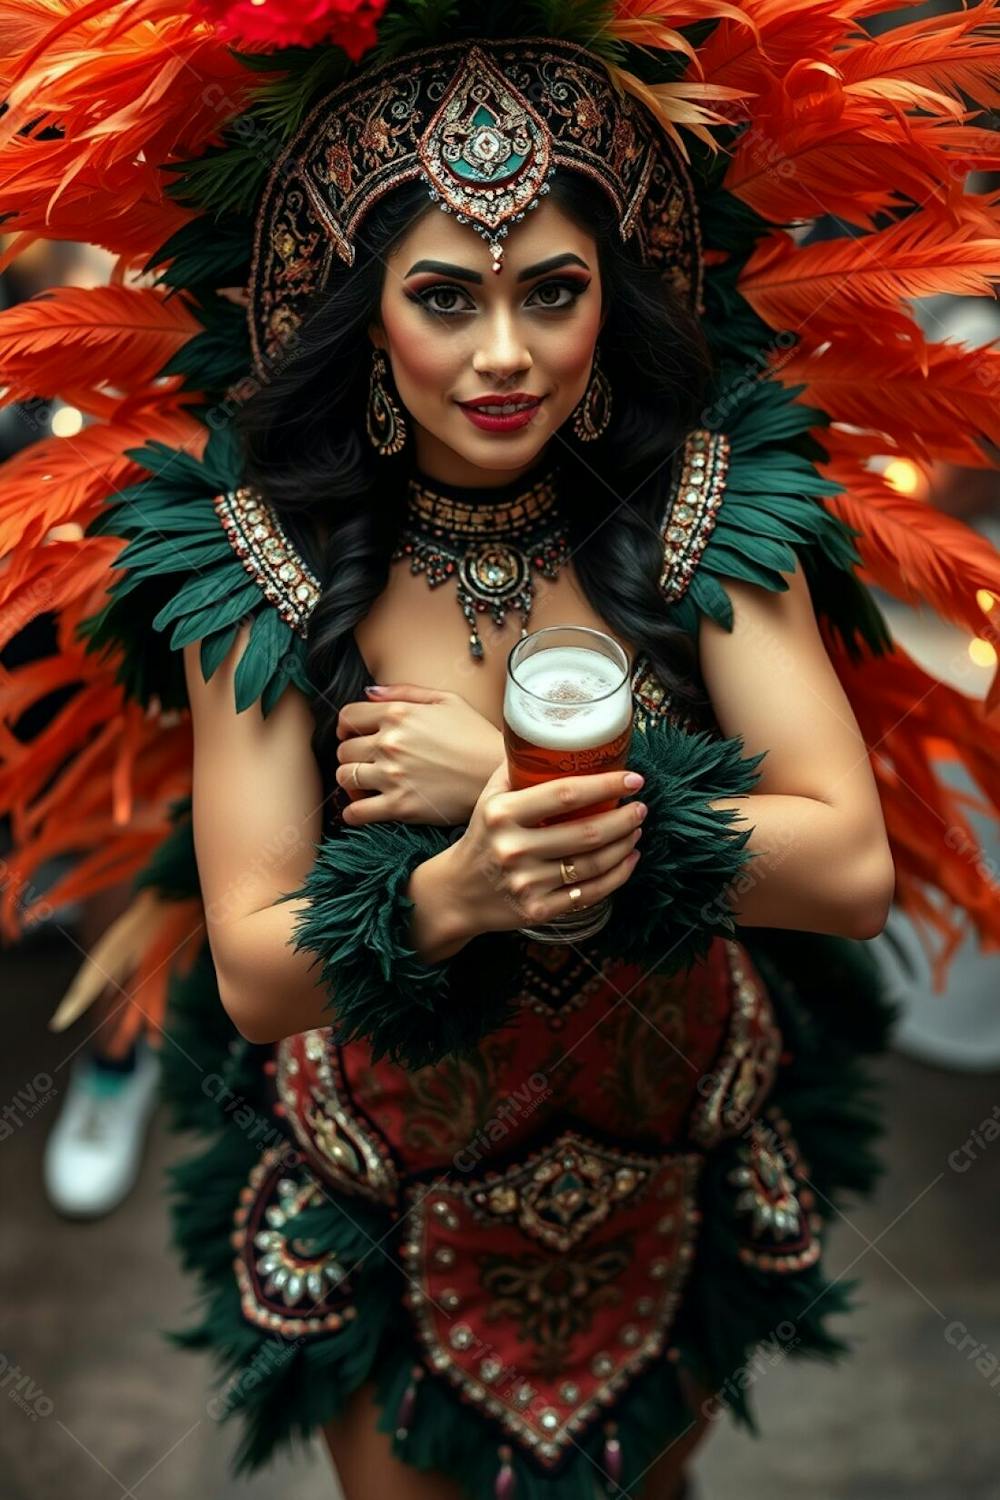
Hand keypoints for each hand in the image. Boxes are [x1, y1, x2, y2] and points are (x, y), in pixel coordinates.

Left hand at [334, 683, 504, 826]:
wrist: (500, 774)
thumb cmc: (477, 736)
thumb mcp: (447, 700)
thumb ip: (405, 692)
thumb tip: (369, 691)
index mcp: (398, 714)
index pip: (348, 717)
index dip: (346, 727)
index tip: (352, 736)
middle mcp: (390, 742)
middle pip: (343, 750)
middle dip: (351, 756)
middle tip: (365, 764)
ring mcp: (392, 775)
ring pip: (345, 778)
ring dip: (351, 783)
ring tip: (366, 786)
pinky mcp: (399, 806)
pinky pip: (356, 812)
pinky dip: (353, 812)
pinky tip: (363, 809)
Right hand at [445, 762, 646, 936]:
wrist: (458, 892)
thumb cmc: (482, 837)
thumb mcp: (489, 799)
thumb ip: (517, 771)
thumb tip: (553, 740)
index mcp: (503, 814)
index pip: (564, 794)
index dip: (605, 785)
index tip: (633, 778)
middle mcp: (513, 848)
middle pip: (586, 832)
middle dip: (624, 818)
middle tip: (641, 807)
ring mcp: (526, 883)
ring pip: (593, 864)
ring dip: (624, 845)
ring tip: (636, 830)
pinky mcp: (537, 911)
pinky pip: (589, 894)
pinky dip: (617, 876)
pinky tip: (629, 860)